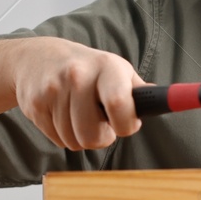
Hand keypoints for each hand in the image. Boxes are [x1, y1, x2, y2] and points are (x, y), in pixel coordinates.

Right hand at [10, 37, 147, 150]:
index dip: (125, 125)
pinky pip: (57, 140)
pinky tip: (61, 114)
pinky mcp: (35, 105)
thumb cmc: (84, 67)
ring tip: (78, 114)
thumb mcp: (115, 69)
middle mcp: (78, 75)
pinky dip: (62, 134)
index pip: (119, 105)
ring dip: (80, 136)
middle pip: (93, 136)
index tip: (125, 125)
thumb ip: (138, 90)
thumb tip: (165, 101)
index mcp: (106, 66)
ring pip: (75, 142)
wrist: (36, 57)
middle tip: (99, 121)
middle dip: (101, 136)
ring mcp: (53, 90)